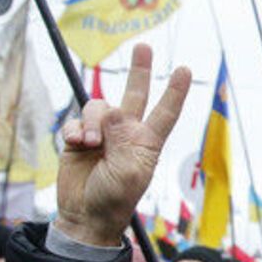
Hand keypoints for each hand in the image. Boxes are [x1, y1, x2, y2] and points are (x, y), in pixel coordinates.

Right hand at [56, 43, 190, 246]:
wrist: (86, 214)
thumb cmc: (115, 199)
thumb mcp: (129, 172)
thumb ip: (123, 139)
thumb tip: (113, 111)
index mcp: (148, 142)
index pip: (166, 112)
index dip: (175, 91)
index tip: (185, 69)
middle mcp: (127, 133)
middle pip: (136, 94)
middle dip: (140, 70)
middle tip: (144, 46)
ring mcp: (103, 134)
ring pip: (99, 107)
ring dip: (92, 122)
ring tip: (90, 144)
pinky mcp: (79, 138)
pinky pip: (76, 121)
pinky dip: (75, 130)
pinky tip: (77, 145)